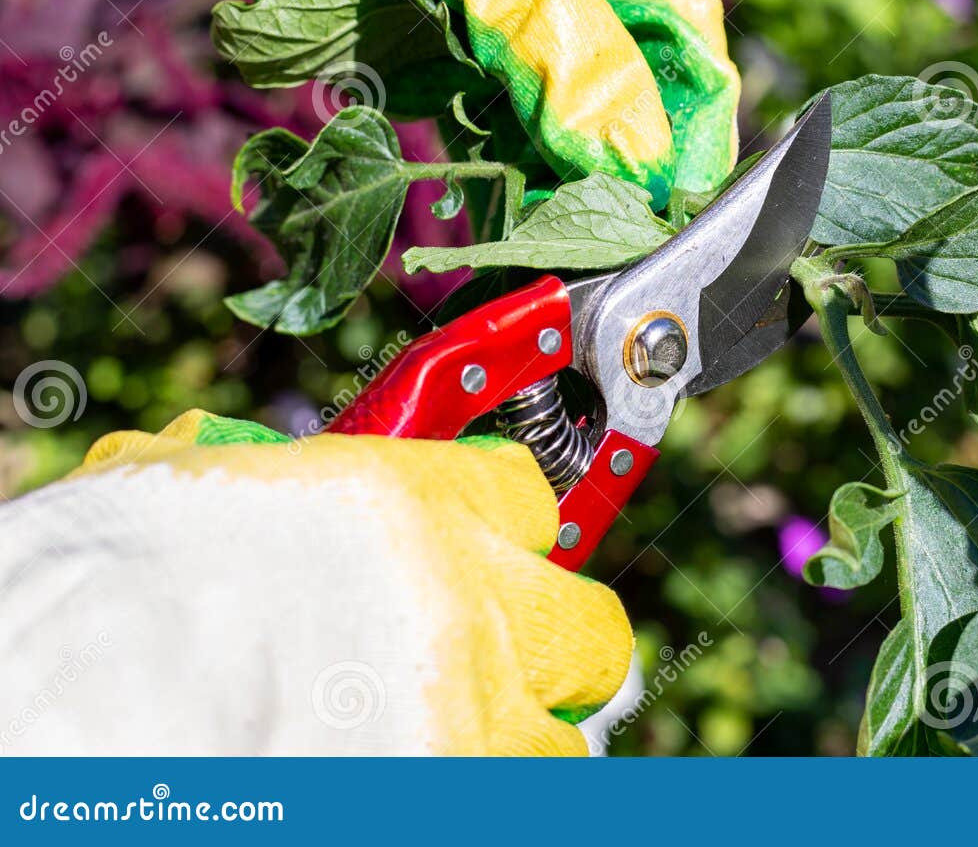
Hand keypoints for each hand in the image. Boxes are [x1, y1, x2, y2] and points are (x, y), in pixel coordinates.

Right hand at [0, 411, 630, 753]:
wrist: (82, 723)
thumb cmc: (106, 595)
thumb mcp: (186, 494)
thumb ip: (264, 486)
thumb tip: (253, 478)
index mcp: (413, 506)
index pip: (530, 499)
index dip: (503, 530)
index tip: (483, 552)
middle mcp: (470, 609)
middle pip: (590, 629)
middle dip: (551, 650)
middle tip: (498, 665)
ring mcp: (473, 720)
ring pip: (560, 740)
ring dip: (515, 743)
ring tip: (448, 746)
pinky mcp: (454, 801)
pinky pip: (510, 803)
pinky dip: (476, 795)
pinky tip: (419, 783)